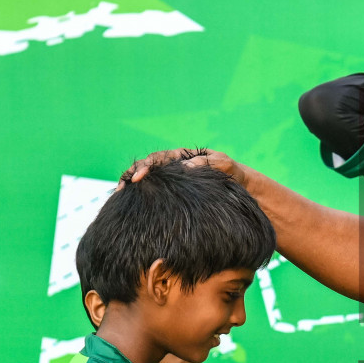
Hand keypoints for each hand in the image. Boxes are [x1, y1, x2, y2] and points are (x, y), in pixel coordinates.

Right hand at [123, 148, 246, 186]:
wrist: (243, 189)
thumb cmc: (233, 174)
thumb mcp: (222, 165)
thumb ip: (205, 163)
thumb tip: (185, 166)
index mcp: (183, 157)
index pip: (158, 159)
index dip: (146, 167)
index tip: (138, 178)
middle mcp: (175, 167)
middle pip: (148, 167)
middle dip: (132, 175)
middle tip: (121, 188)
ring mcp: (175, 180)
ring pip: (150, 180)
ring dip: (133, 185)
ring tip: (120, 196)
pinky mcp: (176, 194)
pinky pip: (157, 193)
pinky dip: (143, 197)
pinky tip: (133, 205)